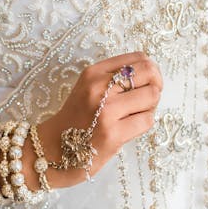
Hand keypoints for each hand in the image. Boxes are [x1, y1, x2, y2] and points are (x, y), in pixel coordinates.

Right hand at [36, 52, 161, 186]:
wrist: (52, 150)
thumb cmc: (75, 120)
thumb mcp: (88, 88)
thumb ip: (114, 78)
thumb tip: (152, 73)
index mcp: (93, 73)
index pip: (138, 58)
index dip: (150, 69)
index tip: (147, 82)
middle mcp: (99, 87)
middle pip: (149, 72)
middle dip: (155, 85)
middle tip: (147, 99)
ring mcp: (107, 111)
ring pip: (151, 96)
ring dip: (150, 106)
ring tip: (136, 115)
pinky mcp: (114, 134)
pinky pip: (146, 120)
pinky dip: (144, 123)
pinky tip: (130, 128)